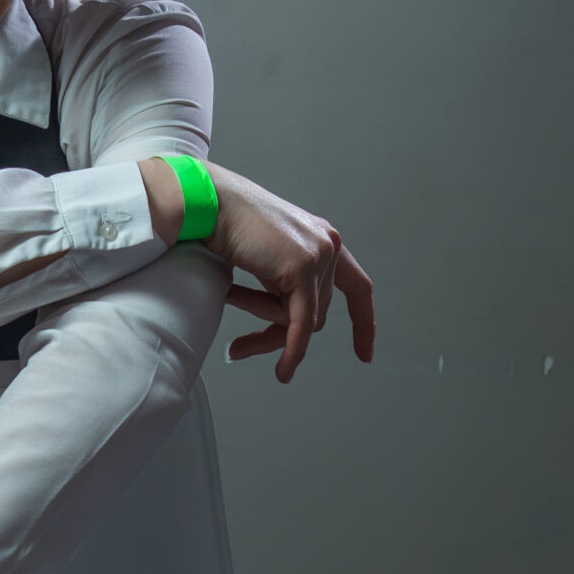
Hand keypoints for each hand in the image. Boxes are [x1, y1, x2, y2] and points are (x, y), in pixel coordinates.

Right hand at [208, 165, 375, 382]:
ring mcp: (319, 254)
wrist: (208, 203)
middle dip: (281, 337)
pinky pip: (302, 323)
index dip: (363, 321)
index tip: (365, 352)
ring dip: (267, 335)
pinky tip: (284, 370)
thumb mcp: (263, 261)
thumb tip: (287, 327)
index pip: (356, 286)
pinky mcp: (303, 267)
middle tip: (243, 349)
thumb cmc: (224, 225)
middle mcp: (327, 243)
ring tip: (236, 341)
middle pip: (317, 313)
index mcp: (321, 239)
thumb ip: (282, 285)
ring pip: (305, 321)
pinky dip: (294, 350)